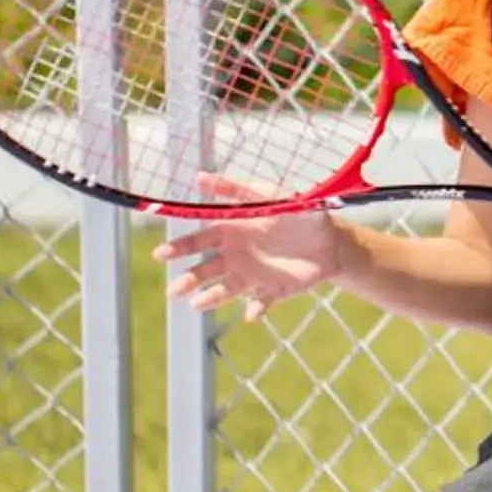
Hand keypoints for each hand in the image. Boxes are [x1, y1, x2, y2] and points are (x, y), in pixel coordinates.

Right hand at [150, 173, 347, 322]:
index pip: (199, 240)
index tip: (161, 255)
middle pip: (206, 269)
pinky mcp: (273, 291)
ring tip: (197, 305)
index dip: (180, 247)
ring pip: (225, 289)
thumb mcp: (268, 194)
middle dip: (189, 279)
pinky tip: (250, 314)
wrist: (331, 237)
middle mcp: (236, 256)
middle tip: (174, 289)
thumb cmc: (297, 211)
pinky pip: (260, 302)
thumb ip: (235, 188)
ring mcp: (252, 275)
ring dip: (211, 298)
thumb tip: (199, 177)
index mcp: (231, 230)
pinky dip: (255, 310)